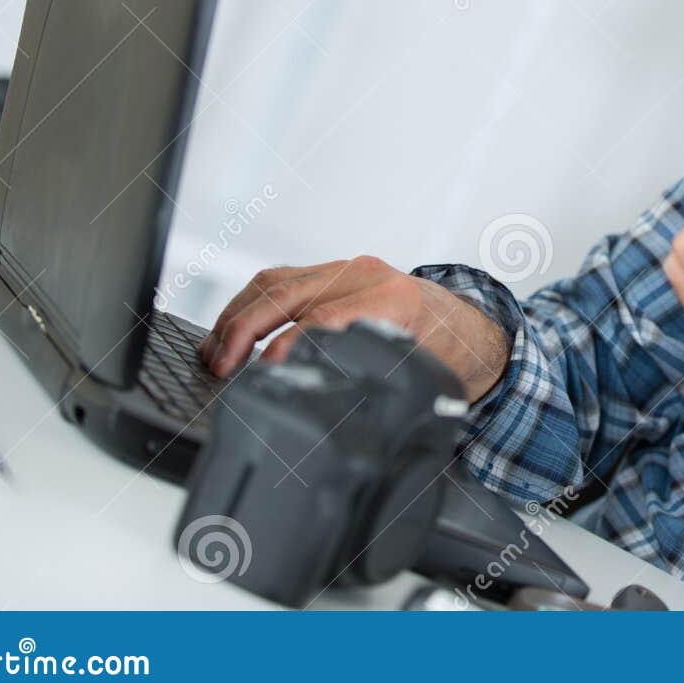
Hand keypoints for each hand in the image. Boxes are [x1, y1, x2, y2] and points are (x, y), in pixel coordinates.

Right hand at [199, 256, 510, 401]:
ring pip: (276, 282)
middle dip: (243, 330)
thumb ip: (378, 383)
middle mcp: (367, 276)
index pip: (325, 318)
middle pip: (288, 293)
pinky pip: (281, 280)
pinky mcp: (334, 270)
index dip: (286, 346)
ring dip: (236, 316)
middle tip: (218, 367)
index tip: (260, 372)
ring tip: (213, 354)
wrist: (470, 326)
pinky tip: (231, 331)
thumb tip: (337, 414)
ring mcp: (348, 269)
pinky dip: (249, 305)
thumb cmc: (449, 354)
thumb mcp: (421, 374)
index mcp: (394, 301)